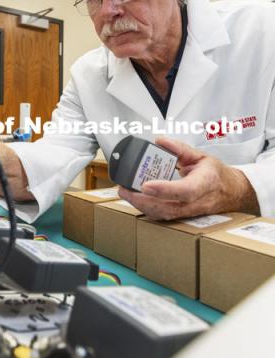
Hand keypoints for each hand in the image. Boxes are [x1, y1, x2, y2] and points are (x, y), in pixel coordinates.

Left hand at [118, 136, 259, 219]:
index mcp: (205, 182)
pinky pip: (164, 216)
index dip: (165, 189)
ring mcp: (191, 212)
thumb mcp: (201, 155)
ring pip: (165, 215)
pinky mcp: (183, 216)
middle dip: (143, 201)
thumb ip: (179, 148)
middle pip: (169, 207)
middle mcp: (198, 201)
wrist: (232, 192)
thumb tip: (159, 141)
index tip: (145, 185)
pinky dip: (147, 210)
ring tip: (125, 194)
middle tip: (124, 189)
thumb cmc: (216, 174)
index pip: (185, 190)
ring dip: (142, 206)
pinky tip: (135, 200)